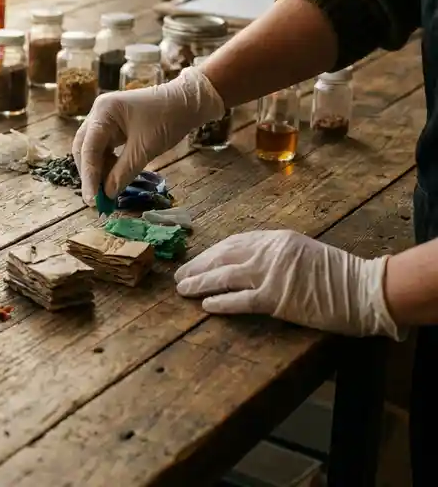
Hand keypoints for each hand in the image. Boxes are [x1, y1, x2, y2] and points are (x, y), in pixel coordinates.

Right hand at [72, 67, 224, 201]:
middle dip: (90, 173)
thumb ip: (123, 172)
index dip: (89, 176)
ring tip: (106, 190)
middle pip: (84, 148)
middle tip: (96, 198)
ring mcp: (105, 119)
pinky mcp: (113, 126)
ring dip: (98, 170)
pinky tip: (114, 177)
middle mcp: (98, 113)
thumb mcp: (145, 149)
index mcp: (103, 112)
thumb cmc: (168, 119)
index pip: (88, 148)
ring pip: (92, 149)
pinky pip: (103, 148)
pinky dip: (107, 164)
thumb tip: (107, 194)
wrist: (187, 101)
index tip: (92, 200)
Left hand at [175, 229, 403, 338]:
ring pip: (225, 276)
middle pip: (223, 256)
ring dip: (200, 282)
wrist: (364, 289)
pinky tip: (206, 305)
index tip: (197, 261)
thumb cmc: (337, 275)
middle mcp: (270, 252)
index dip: (211, 253)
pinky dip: (221, 302)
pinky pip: (241, 300)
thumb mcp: (302, 252)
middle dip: (198, 265)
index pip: (234, 242)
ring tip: (183, 289)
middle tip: (180, 275)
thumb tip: (248, 263)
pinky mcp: (277, 298)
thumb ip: (275, 255)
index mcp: (276, 238)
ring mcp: (272, 274)